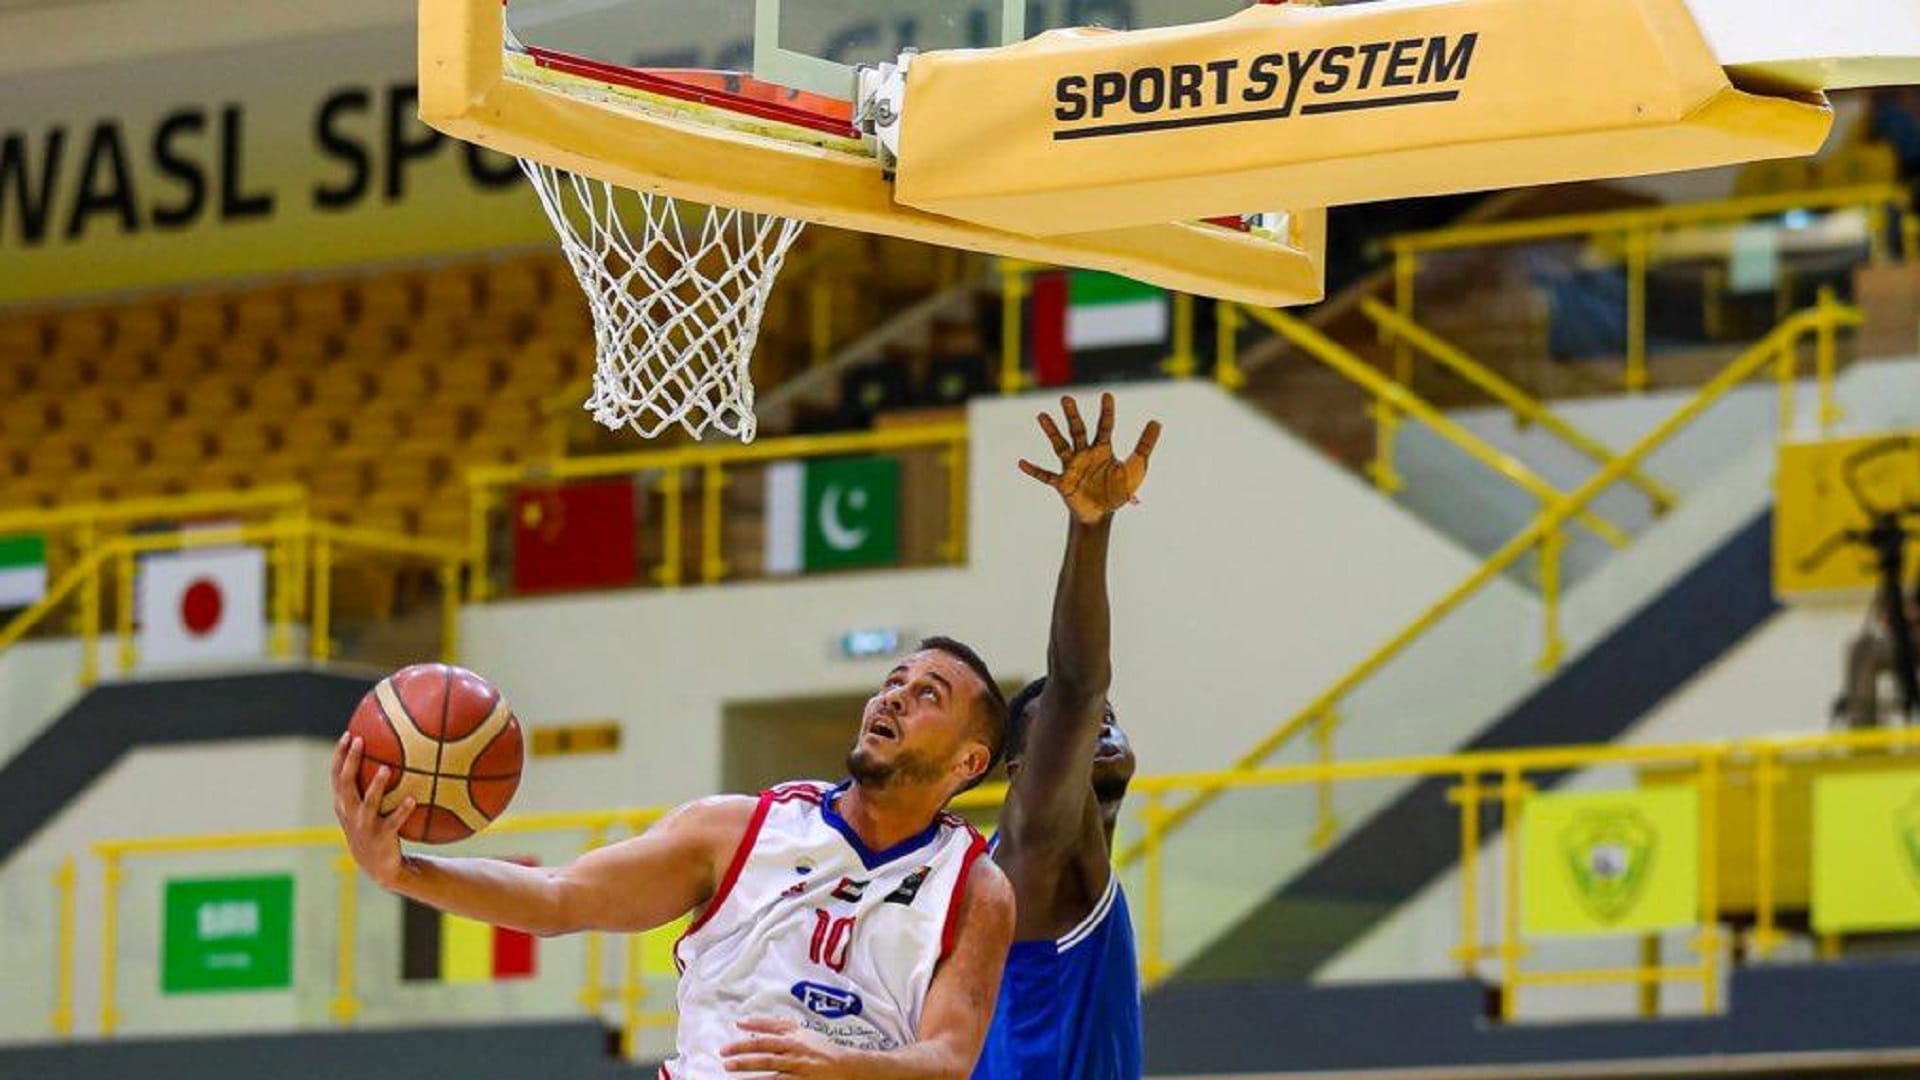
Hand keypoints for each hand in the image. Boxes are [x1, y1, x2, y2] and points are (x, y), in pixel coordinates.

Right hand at [331, 732, 415, 889]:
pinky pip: (393, 822)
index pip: (336, 775)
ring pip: (368, 802)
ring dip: (377, 785)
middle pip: (346, 783)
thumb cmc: (373, 828)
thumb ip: (369, 785)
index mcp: (344, 803)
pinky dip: (402, 811)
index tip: (349, 734)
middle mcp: (350, 812)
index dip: (340, 755)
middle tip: (360, 741)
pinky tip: (412, 799)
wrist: (376, 865)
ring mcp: (364, 825)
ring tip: (386, 769)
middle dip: (351, 761)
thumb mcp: (365, 808)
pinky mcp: (381, 837)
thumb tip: (391, 753)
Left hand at [721, 1017, 844, 1075]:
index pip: (772, 1029)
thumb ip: (782, 1027)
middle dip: (743, 1050)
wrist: (848, 1068)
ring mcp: (798, 1070)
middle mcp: (796, 1052)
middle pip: (765, 1050)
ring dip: (748, 1070)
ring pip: (770, 1070)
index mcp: (796, 1037)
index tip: (737, 1024)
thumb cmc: (823, 1050)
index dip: (754, 1025)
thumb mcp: (805, 1033)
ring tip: (730, 1069)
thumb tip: (752, 1022)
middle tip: (724, 1052)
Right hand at [1019, 392, 1160, 524]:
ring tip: (1042, 415)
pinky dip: (1034, 470)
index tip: (1107, 395)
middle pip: (1078, 430)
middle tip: (1066, 398)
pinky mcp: (1063, 483)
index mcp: (1103, 449)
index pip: (1105, 426)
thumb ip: (1145, 445)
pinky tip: (1021, 463)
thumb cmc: (1118, 489)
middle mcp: (1085, 454)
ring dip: (1052, 432)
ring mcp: (1072, 467)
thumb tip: (1157, 422)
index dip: (1107, 412)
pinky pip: (1046, 475)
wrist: (1103, 514)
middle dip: (1072, 415)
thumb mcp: (1136, 467)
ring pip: (1060, 445)